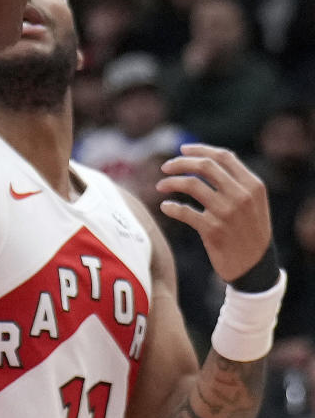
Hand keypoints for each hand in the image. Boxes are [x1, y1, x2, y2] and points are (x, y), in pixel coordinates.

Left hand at [157, 143, 272, 282]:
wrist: (256, 268)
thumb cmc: (250, 232)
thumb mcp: (254, 203)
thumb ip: (237, 182)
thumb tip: (204, 159)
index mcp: (253, 185)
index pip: (223, 157)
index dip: (199, 149)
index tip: (182, 150)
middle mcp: (241, 196)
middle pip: (204, 166)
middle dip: (180, 162)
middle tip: (165, 167)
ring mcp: (227, 212)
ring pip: (191, 184)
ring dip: (171, 182)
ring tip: (161, 186)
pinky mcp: (213, 230)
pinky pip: (184, 211)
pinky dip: (171, 207)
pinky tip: (165, 207)